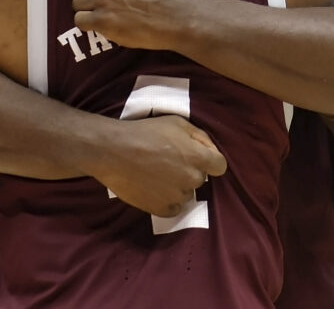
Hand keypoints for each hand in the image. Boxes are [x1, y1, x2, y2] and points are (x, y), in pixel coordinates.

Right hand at [86, 114, 226, 217]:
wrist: (113, 151)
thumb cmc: (145, 132)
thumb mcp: (177, 122)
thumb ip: (200, 136)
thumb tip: (211, 150)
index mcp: (199, 157)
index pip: (220, 166)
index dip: (209, 160)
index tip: (195, 156)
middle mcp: (193, 179)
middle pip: (200, 178)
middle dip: (189, 170)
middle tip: (168, 161)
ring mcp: (178, 197)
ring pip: (186, 193)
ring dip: (177, 186)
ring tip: (156, 174)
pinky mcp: (163, 210)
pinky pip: (174, 208)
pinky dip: (167, 200)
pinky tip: (153, 187)